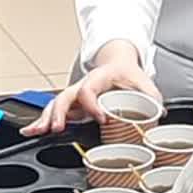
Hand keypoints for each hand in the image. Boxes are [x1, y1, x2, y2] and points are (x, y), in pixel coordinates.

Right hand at [24, 42, 161, 136]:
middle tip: (57, 128)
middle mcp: (83, 85)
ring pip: (55, 104)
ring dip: (44, 118)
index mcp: (100, 78)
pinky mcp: (72, 103)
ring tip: (35, 131)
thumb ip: (152, 97)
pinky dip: (41, 121)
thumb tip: (159, 114)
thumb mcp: (144, 82)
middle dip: (59, 113)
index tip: (100, 118)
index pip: (90, 89)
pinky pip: (54, 111)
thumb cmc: (128, 73)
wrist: (118, 61)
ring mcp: (75, 93)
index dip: (92, 104)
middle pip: (65, 97)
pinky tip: (32, 131)